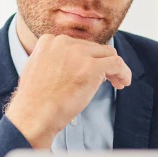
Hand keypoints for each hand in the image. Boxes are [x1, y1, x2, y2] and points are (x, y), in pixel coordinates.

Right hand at [4, 34, 131, 148]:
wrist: (33, 115)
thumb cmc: (34, 102)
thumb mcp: (36, 70)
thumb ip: (52, 60)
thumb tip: (72, 64)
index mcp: (49, 41)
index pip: (78, 44)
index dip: (88, 58)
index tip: (92, 71)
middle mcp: (64, 42)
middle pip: (94, 48)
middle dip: (102, 63)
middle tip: (108, 80)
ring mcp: (78, 53)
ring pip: (108, 53)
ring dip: (115, 68)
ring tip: (118, 82)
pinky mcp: (92, 67)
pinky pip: (117, 63)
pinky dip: (124, 72)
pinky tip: (123, 83)